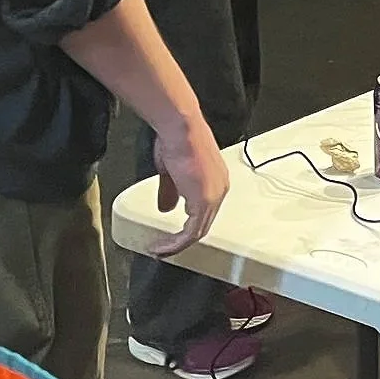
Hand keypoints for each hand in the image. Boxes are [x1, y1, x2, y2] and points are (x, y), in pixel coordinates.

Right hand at [148, 112, 231, 254]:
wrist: (181, 128)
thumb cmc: (177, 140)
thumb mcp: (172, 172)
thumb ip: (171, 192)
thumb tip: (165, 208)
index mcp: (216, 181)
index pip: (204, 213)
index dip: (186, 228)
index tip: (170, 236)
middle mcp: (220, 190)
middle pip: (202, 226)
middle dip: (180, 241)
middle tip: (163, 249)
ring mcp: (214, 196)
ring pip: (197, 232)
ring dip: (176, 245)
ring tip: (160, 250)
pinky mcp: (204, 201)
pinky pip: (191, 232)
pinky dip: (176, 243)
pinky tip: (163, 245)